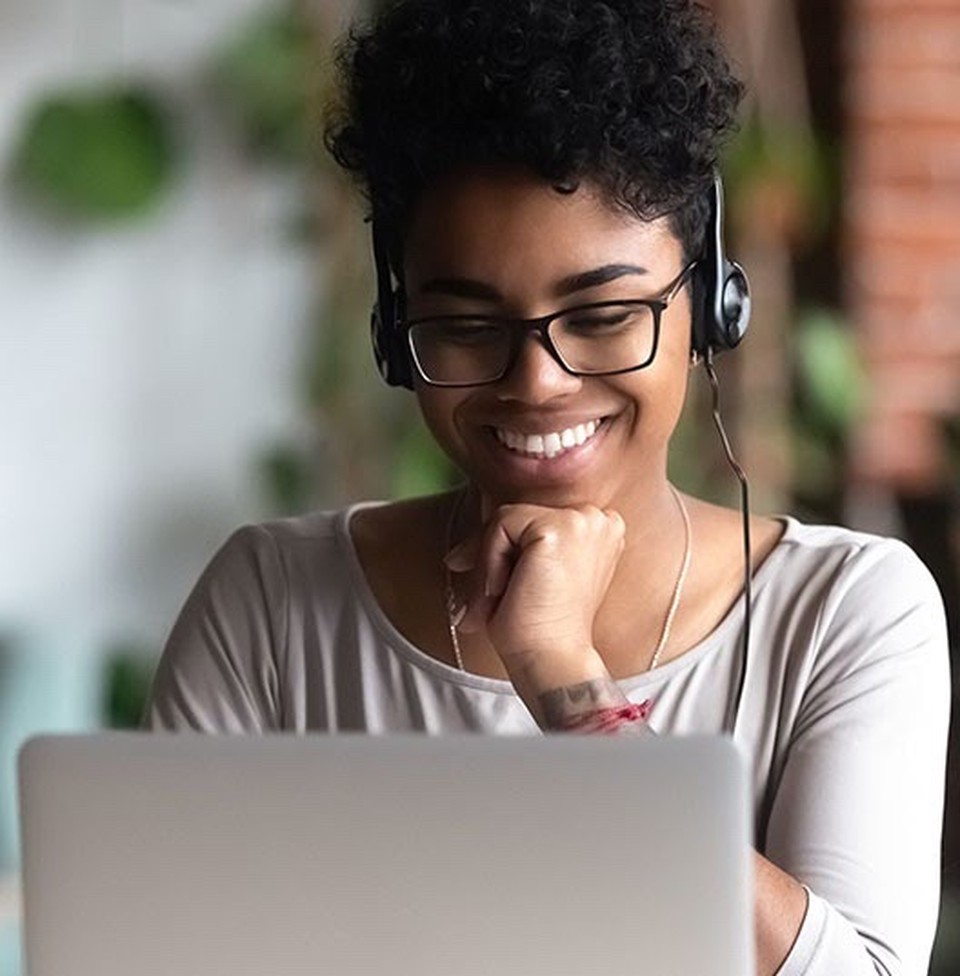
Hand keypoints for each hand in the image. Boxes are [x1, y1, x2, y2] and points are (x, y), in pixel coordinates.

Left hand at [444, 502, 625, 678]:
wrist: (552, 660)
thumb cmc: (541, 629)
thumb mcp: (530, 578)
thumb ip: (515, 550)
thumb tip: (457, 555)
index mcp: (599, 531)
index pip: (535, 520)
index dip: (505, 548)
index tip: (489, 583)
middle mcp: (598, 519)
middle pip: (519, 515)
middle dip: (490, 553)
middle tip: (483, 600)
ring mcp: (581, 521)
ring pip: (506, 519)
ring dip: (489, 562)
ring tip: (494, 601)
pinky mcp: (559, 527)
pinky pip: (500, 525)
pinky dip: (490, 560)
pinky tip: (502, 591)